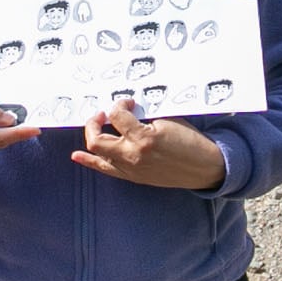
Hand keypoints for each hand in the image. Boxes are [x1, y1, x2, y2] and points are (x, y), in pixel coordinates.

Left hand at [70, 101, 226, 190]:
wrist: (205, 167)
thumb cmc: (190, 141)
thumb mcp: (169, 120)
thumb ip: (146, 115)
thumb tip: (128, 110)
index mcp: (144, 138)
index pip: (118, 116)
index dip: (120, 105)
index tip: (128, 103)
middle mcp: (133, 156)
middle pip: (97, 139)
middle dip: (95, 122)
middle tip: (103, 114)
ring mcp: (132, 169)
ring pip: (98, 154)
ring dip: (93, 138)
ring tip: (95, 126)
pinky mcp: (134, 177)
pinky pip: (106, 170)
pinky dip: (90, 161)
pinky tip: (77, 155)